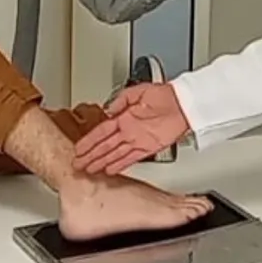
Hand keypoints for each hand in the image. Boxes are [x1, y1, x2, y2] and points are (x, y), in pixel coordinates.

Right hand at [72, 83, 189, 174]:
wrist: (184, 104)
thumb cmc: (165, 95)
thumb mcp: (138, 92)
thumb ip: (121, 100)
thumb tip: (108, 110)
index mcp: (124, 117)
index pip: (101, 132)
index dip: (89, 141)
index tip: (79, 149)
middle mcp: (128, 130)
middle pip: (105, 146)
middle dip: (90, 156)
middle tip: (78, 164)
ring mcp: (137, 140)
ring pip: (114, 154)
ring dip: (101, 163)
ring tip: (89, 170)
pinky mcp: (149, 148)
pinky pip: (130, 158)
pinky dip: (119, 165)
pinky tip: (110, 170)